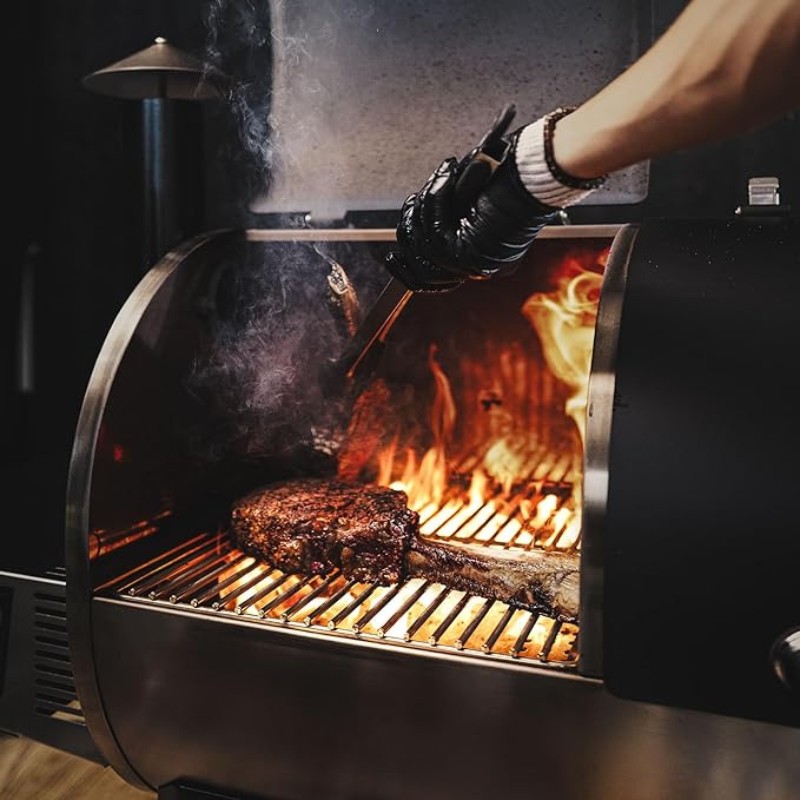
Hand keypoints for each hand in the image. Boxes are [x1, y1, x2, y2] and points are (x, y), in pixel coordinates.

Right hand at [385, 130, 561, 291]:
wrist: (537, 171)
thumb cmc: (512, 175)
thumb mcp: (472, 198)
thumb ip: (447, 215)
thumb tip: (416, 219)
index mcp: (482, 258)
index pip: (434, 281)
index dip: (408, 270)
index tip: (393, 258)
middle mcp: (479, 267)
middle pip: (421, 266)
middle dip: (412, 227)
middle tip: (416, 200)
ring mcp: (475, 265)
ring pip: (423, 245)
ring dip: (426, 205)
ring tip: (444, 177)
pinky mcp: (471, 254)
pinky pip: (434, 231)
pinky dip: (435, 200)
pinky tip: (447, 180)